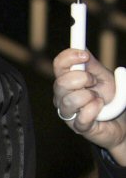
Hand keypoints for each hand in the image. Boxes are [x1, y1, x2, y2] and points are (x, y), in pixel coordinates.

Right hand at [52, 49, 125, 163]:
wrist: (121, 120)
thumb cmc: (110, 98)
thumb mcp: (103, 77)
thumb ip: (92, 65)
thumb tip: (83, 50)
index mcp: (68, 81)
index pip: (58, 65)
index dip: (69, 57)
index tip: (84, 55)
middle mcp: (63, 97)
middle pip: (60, 83)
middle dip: (82, 79)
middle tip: (93, 82)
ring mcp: (68, 113)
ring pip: (70, 100)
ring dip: (90, 96)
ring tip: (98, 99)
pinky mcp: (78, 127)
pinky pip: (83, 116)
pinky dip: (95, 109)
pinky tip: (100, 109)